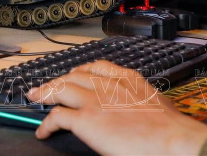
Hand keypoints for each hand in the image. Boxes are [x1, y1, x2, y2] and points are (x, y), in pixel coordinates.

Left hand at [27, 60, 206, 155]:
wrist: (170, 139)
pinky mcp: (86, 120)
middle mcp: (109, 84)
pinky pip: (56, 116)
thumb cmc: (169, 127)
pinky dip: (46, 123)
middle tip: (49, 86)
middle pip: (75, 75)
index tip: (75, 75)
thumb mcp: (156, 102)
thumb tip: (139, 109)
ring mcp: (95, 100)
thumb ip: (140, 99)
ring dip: (46, 93)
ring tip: (36, 98)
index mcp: (128, 78)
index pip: (98, 67)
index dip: (82, 71)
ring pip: (61, 89)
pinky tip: (43, 131)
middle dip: (59, 80)